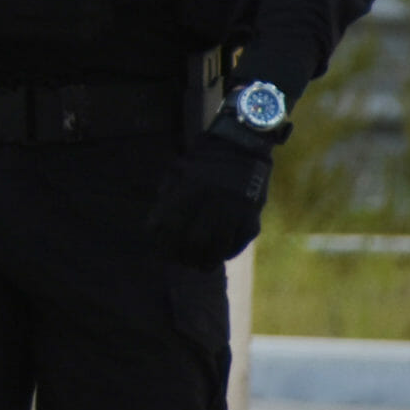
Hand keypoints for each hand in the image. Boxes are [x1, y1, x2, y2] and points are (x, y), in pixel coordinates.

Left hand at [146, 126, 273, 269]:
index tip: (160, 251)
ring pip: (217, 247)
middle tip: (179, 261)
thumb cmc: (204, 158)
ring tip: (197, 265)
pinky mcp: (252, 216)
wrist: (243, 144)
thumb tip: (156, 228)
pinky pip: (238, 244)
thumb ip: (167, 195)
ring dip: (205, 261)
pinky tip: (218, 256)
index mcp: (191, 187)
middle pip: (193, 241)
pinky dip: (226, 254)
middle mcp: (213, 200)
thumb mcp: (179, 169)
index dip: (163, 243)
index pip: (171, 225)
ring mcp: (235, 210)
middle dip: (183, 256)